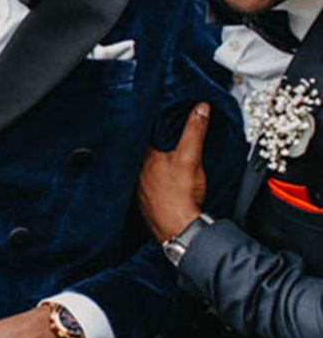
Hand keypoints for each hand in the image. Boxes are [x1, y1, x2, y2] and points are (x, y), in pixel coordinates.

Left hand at [137, 103, 209, 242]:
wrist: (180, 230)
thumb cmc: (181, 196)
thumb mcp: (190, 157)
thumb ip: (194, 130)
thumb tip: (200, 108)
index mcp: (145, 157)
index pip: (145, 134)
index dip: (153, 126)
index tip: (160, 117)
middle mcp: (137, 171)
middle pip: (143, 151)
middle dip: (153, 144)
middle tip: (163, 139)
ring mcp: (139, 188)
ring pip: (144, 169)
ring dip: (152, 163)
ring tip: (163, 159)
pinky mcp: (145, 202)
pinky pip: (147, 185)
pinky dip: (154, 181)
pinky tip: (163, 182)